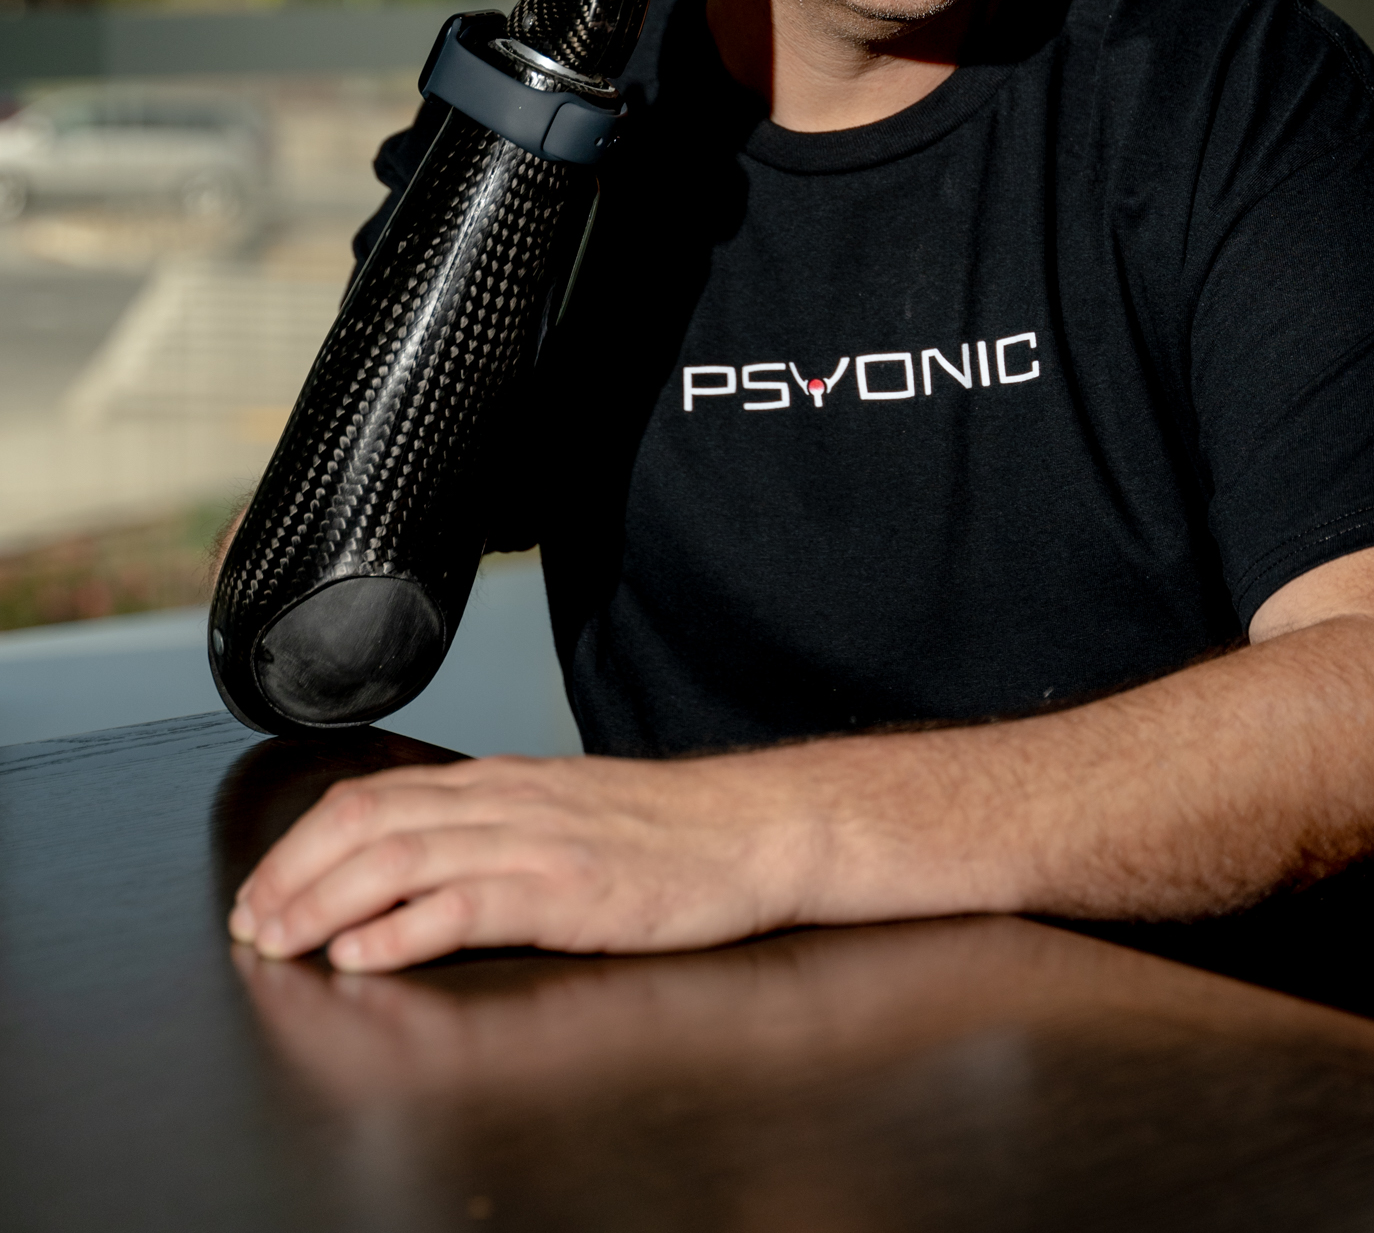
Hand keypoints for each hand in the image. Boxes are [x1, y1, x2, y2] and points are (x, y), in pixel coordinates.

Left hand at [227, 750, 817, 972]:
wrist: (754, 829)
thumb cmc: (668, 833)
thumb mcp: (565, 813)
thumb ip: (493, 829)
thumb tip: (416, 864)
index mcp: (501, 782)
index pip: (374, 795)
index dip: (303, 842)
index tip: (264, 890)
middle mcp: (507, 801)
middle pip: (369, 819)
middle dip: (294, 873)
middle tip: (252, 926)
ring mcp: (536, 842)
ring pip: (400, 856)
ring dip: (326, 903)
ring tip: (285, 944)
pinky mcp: (567, 890)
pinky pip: (467, 902)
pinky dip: (403, 929)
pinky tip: (367, 957)